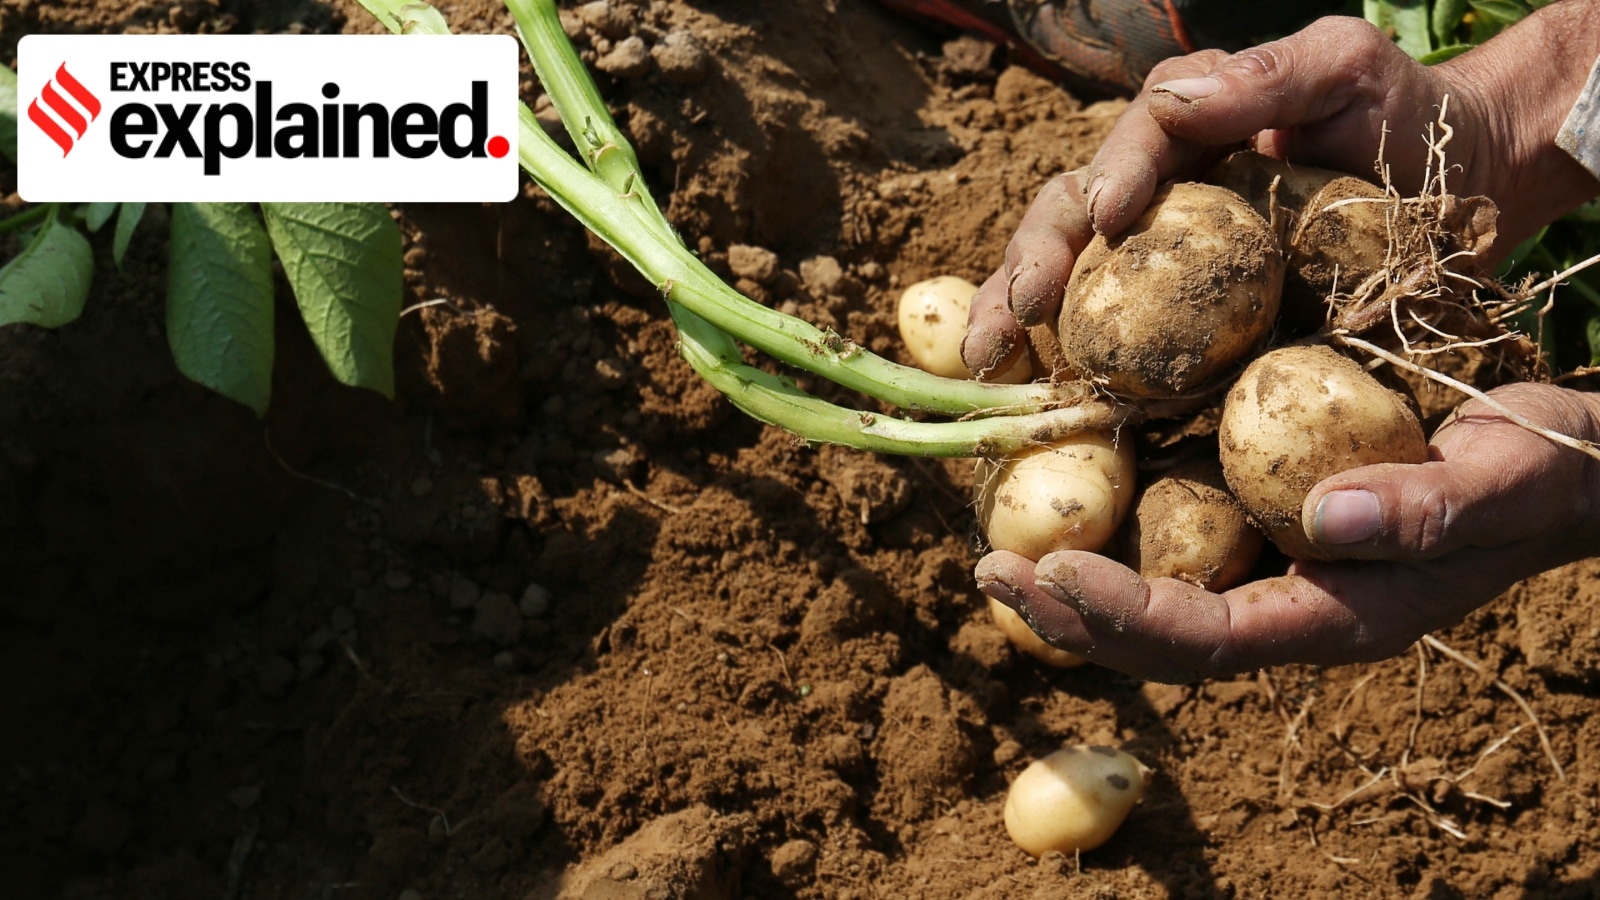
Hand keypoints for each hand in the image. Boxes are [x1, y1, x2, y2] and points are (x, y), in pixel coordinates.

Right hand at [963, 9, 1599, 379]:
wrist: (1462, 180)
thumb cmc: (1402, 116)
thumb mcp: (1347, 68)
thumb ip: (1271, 74)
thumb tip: (1171, 102)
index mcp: (1187, 127)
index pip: (1127, 146)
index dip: (1107, 180)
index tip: (1106, 217)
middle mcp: (1157, 190)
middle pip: (1068, 220)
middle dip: (1026, 270)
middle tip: (1003, 325)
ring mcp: (1162, 255)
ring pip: (1071, 280)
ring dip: (1019, 321)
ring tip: (988, 367)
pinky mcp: (1183, 314)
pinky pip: (1112, 334)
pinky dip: (1065, 363)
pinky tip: (1037, 400)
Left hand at [975, 383, 1599, 681]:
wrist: (1561, 464)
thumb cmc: (1542, 473)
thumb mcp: (1504, 481)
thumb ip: (1427, 508)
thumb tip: (1321, 519)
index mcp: (1339, 616)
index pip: (1213, 638)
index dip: (1130, 614)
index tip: (1056, 572)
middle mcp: (1290, 601)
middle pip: (1160, 634)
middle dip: (1071, 613)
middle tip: (989, 569)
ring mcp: (1273, 567)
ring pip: (1154, 593)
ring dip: (1071, 580)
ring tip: (993, 549)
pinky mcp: (1264, 522)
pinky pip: (1175, 540)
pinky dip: (1111, 525)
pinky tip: (1061, 488)